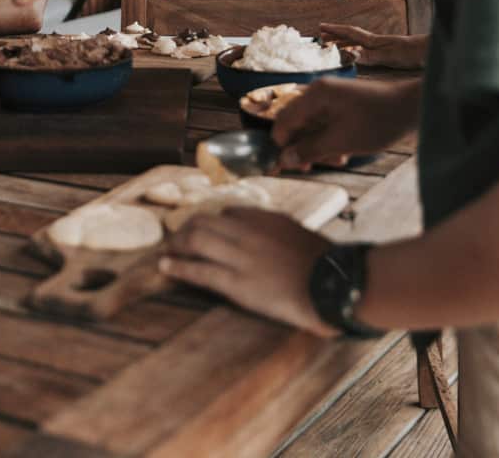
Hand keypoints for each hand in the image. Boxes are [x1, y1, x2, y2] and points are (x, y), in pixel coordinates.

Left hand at [161, 208, 338, 334]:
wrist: (333, 285)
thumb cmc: (326, 265)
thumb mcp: (300, 235)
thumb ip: (278, 232)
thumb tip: (267, 237)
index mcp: (266, 218)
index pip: (230, 212)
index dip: (213, 221)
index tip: (205, 229)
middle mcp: (248, 231)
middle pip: (205, 221)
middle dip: (186, 228)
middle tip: (176, 239)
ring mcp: (240, 256)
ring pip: (196, 240)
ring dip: (176, 244)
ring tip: (167, 251)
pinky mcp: (236, 283)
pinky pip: (200, 270)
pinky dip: (178, 267)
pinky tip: (165, 267)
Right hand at [273, 76, 419, 170]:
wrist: (414, 108)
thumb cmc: (380, 120)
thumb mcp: (342, 141)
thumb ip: (310, 150)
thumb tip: (284, 160)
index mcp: (315, 95)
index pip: (283, 121)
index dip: (279, 146)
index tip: (278, 169)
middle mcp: (319, 94)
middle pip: (296, 126)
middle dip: (304, 149)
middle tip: (312, 168)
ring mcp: (331, 100)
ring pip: (312, 129)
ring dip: (320, 148)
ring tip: (337, 160)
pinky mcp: (342, 107)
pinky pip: (326, 127)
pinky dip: (331, 141)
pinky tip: (344, 154)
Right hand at [318, 24, 427, 69]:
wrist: (430, 52)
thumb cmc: (412, 53)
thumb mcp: (390, 56)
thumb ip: (370, 55)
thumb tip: (351, 54)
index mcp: (373, 41)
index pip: (349, 33)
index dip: (334, 30)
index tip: (321, 27)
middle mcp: (375, 42)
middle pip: (351, 36)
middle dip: (335, 35)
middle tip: (321, 35)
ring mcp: (381, 47)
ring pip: (357, 43)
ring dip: (344, 42)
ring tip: (333, 44)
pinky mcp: (388, 53)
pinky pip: (365, 50)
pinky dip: (356, 51)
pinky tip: (358, 54)